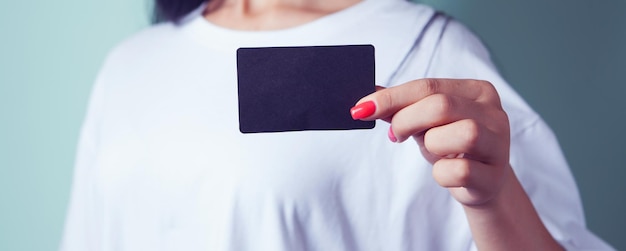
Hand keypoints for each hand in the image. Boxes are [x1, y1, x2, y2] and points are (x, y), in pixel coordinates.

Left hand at [350, 78, 510, 205]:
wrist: (481, 183)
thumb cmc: (450, 146)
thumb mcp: (426, 121)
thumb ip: (399, 107)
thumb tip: (365, 100)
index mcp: (477, 91)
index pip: (428, 86)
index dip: (391, 98)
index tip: (361, 109)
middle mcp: (494, 113)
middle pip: (442, 106)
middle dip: (407, 120)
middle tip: (395, 135)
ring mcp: (499, 145)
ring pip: (462, 134)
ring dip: (432, 144)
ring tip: (431, 149)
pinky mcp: (494, 176)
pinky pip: (460, 171)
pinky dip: (441, 173)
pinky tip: (445, 173)